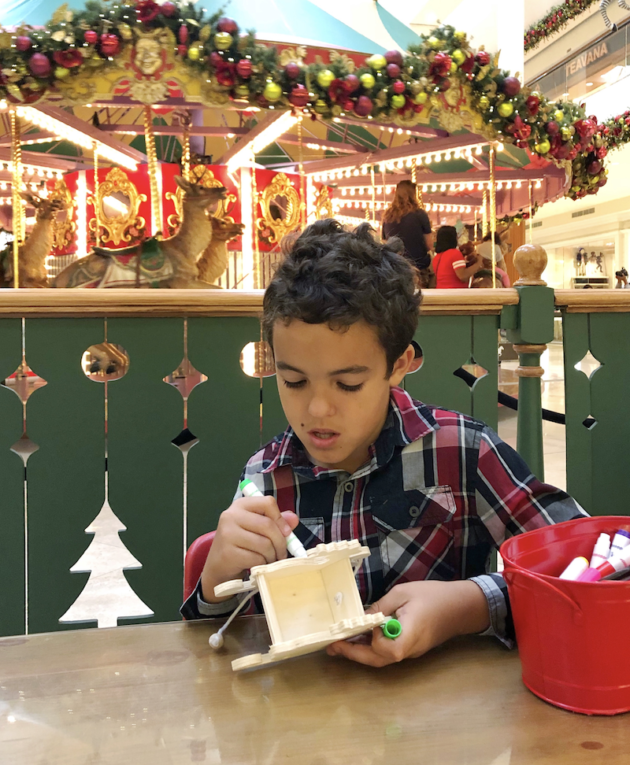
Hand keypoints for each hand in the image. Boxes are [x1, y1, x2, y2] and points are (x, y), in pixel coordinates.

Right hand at [201, 496, 298, 601]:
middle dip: (280, 542)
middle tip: (282, 553)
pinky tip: (259, 565)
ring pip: (264, 544)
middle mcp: (231, 515)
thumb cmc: (241, 545)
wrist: (219, 567)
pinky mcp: (228, 553)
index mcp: (240, 505)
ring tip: (269, 559)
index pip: (267, 503)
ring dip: (272, 555)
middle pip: (268, 525)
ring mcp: (227, 534)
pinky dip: (263, 564)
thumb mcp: (257, 529)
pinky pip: (257, 559)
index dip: (280, 518)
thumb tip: (294, 519)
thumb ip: (276, 522)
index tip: (286, 532)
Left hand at [326, 579, 489, 666]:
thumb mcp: (403, 593)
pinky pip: (390, 652)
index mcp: (409, 635)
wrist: (462, 606)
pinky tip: (362, 636)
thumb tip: (362, 617)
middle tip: (332, 647)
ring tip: (341, 643)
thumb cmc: (433, 596)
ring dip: (361, 652)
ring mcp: (412, 651)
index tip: (361, 626)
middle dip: (354, 654)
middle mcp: (409, 649)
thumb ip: (382, 606)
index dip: (371, 641)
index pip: (386, 650)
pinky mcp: (413, 648)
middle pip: (379, 660)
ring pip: (383, 659)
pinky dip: (373, 646)